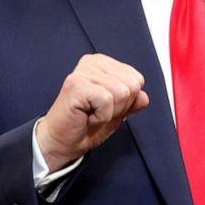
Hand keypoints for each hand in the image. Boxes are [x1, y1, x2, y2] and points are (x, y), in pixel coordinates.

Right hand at [36, 54, 148, 172]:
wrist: (61, 142)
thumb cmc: (84, 126)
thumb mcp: (116, 113)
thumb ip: (132, 102)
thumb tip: (144, 97)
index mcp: (103, 63)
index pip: (137, 79)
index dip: (126, 101)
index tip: (106, 107)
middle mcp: (93, 62)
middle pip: (132, 85)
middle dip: (119, 106)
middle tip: (97, 112)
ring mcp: (83, 71)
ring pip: (121, 92)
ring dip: (109, 112)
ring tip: (91, 114)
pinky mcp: (76, 84)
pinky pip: (107, 100)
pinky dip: (101, 116)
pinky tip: (86, 116)